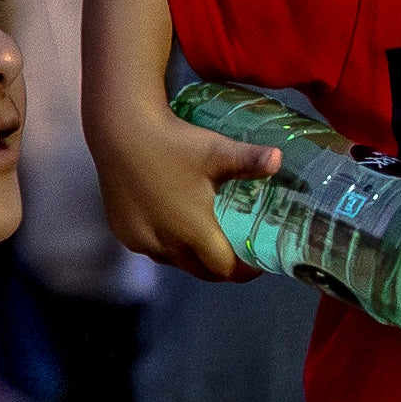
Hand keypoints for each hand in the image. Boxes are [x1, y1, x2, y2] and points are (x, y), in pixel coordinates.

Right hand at [93, 89, 277, 278]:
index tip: (255, 262)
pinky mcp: (123, 232)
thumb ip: (251, 160)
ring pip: (174, 261)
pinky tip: (171, 224)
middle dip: (220, 267)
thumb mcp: (216, 151)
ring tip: (204, 237)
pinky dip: (166, 244)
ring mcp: (141, 240)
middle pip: (200, 271)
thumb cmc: (173, 141)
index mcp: (193, 231)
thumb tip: (280, 159)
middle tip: (235, 252)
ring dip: (191, 257)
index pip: (224, 269)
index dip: (243, 270)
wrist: (120, 129)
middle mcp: (166, 243)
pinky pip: (151, 248)